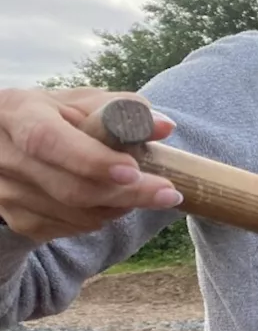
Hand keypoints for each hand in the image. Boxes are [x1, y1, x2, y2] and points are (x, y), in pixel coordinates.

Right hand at [0, 87, 180, 242]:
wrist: (13, 141)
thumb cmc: (58, 115)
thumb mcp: (84, 102)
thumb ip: (124, 109)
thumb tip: (165, 127)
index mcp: (17, 112)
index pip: (48, 140)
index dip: (91, 160)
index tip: (133, 170)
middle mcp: (3, 154)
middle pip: (68, 187)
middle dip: (126, 194)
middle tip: (168, 194)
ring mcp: (4, 190)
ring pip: (72, 214)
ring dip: (118, 208)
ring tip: (145, 192)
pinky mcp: (13, 218)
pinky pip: (67, 228)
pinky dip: (100, 218)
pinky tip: (115, 202)